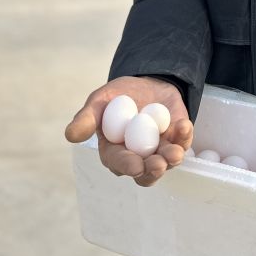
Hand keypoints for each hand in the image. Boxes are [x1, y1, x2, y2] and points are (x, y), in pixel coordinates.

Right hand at [65, 76, 192, 186]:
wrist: (146, 82)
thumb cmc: (119, 95)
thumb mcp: (100, 101)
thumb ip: (87, 118)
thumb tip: (70, 135)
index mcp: (115, 152)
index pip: (119, 164)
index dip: (127, 166)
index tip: (135, 164)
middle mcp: (138, 157)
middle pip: (146, 173)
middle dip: (152, 170)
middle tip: (158, 163)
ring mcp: (159, 150)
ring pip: (167, 163)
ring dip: (172, 158)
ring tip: (175, 152)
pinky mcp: (177, 139)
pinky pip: (183, 143)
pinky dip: (185, 137)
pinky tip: (183, 126)